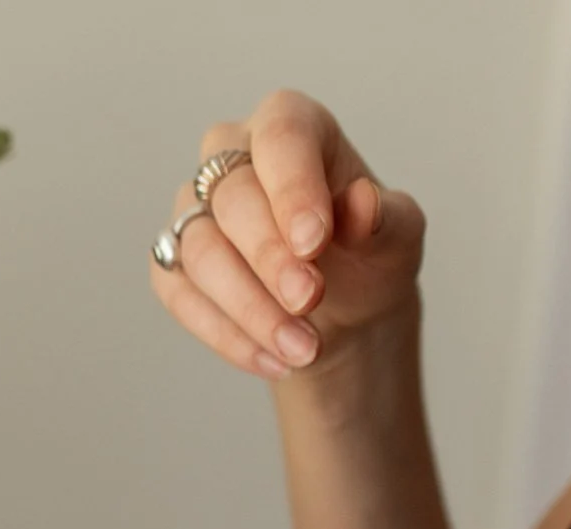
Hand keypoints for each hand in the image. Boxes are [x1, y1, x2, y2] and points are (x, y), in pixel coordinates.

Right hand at [148, 89, 425, 378]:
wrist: (343, 310)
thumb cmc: (368, 255)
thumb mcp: (398, 238)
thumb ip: (385, 218)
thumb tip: (362, 204)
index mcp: (293, 127)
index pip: (281, 135)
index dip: (292, 187)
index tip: (314, 243)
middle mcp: (233, 158)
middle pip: (233, 198)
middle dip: (270, 258)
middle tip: (310, 300)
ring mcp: (195, 211)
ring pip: (200, 250)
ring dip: (250, 307)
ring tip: (302, 348)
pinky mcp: (172, 261)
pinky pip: (181, 295)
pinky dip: (227, 334)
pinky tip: (273, 359)